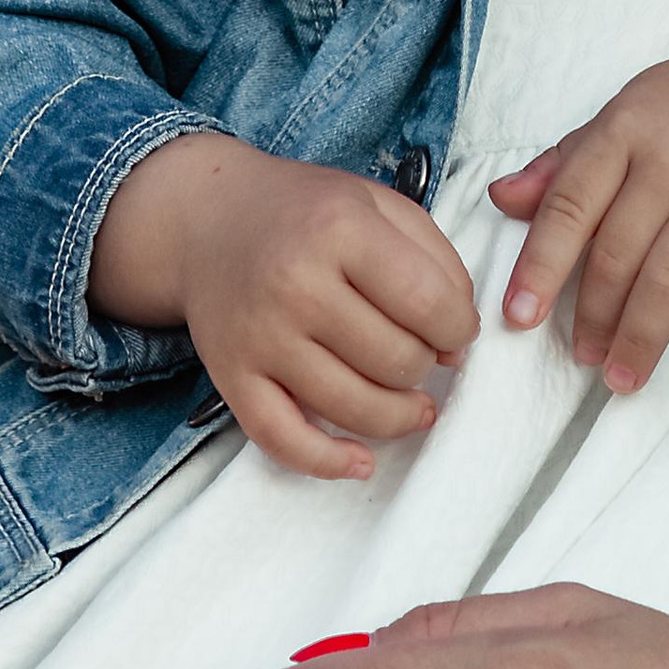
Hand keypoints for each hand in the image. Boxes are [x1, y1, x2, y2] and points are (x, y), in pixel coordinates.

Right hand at [91, 128, 477, 483]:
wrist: (209, 221)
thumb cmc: (308, 212)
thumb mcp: (381, 205)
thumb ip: (436, 262)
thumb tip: (458, 344)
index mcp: (339, 230)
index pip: (428, 302)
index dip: (459, 328)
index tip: (457, 330)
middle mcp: (296, 285)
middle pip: (395, 359)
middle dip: (426, 365)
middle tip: (422, 352)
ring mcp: (261, 337)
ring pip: (352, 407)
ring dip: (399, 417)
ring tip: (415, 405)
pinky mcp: (231, 378)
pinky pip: (282, 439)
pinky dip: (327, 462)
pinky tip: (361, 462)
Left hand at [487, 18, 668, 392]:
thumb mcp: (634, 109)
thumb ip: (569, 158)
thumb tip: (502, 199)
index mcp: (626, 128)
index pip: (568, 206)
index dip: (540, 267)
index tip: (518, 318)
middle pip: (617, 254)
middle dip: (594, 317)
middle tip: (583, 359)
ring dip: (641, 338)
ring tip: (622, 377)